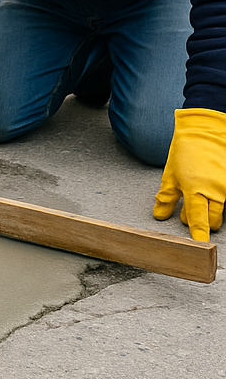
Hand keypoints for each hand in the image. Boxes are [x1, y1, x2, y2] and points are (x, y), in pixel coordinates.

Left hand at [152, 108, 225, 241]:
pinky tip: (209, 194)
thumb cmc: (186, 151)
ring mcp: (225, 188)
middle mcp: (214, 191)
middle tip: (189, 215)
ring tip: (197, 201)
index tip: (199, 247)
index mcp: (195, 190)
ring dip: (209, 212)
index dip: (198, 235)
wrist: (206, 131)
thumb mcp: (170, 174)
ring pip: (220, 211)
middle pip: (212, 220)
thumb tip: (160, 216)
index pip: (198, 220)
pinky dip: (217, 201)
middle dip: (201, 222)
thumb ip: (166, 197)